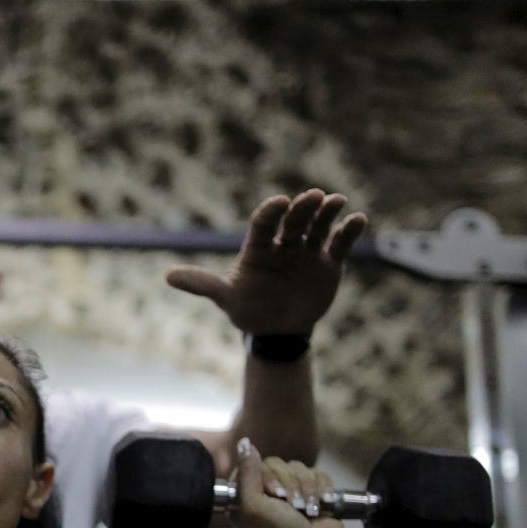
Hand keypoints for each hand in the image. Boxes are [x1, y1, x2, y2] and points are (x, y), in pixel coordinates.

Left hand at [166, 189, 365, 335]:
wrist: (277, 330)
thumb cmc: (248, 310)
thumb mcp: (226, 298)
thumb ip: (203, 284)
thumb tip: (167, 276)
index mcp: (258, 247)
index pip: (264, 223)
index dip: (271, 212)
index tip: (279, 203)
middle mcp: (284, 243)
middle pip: (294, 221)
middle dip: (303, 208)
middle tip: (313, 196)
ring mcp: (307, 251)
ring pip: (318, 226)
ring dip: (328, 213)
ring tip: (337, 201)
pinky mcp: (328, 262)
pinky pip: (340, 244)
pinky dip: (349, 232)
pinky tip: (358, 220)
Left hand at [229, 438, 343, 527]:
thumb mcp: (253, 505)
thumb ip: (246, 473)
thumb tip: (245, 443)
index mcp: (244, 497)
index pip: (251, 464)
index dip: (266, 476)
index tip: (273, 494)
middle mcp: (264, 492)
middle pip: (276, 463)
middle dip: (289, 485)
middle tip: (292, 506)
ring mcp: (289, 491)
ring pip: (298, 467)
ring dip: (307, 489)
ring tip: (307, 510)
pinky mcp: (311, 490)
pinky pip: (317, 472)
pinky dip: (321, 489)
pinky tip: (322, 505)